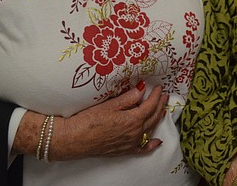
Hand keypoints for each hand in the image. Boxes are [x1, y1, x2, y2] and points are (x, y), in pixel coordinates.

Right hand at [18, 83, 168, 160]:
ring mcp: (129, 143)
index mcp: (132, 120)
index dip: (156, 95)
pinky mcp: (123, 150)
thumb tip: (143, 88)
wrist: (72, 139)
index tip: (159, 87)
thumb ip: (128, 98)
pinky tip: (157, 142)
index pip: (150, 105)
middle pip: (152, 117)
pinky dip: (151, 144)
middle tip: (164, 96)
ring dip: (157, 119)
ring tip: (162, 110)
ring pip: (149, 130)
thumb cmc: (88, 120)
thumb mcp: (109, 104)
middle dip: (160, 105)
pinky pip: (141, 148)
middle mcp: (134, 133)